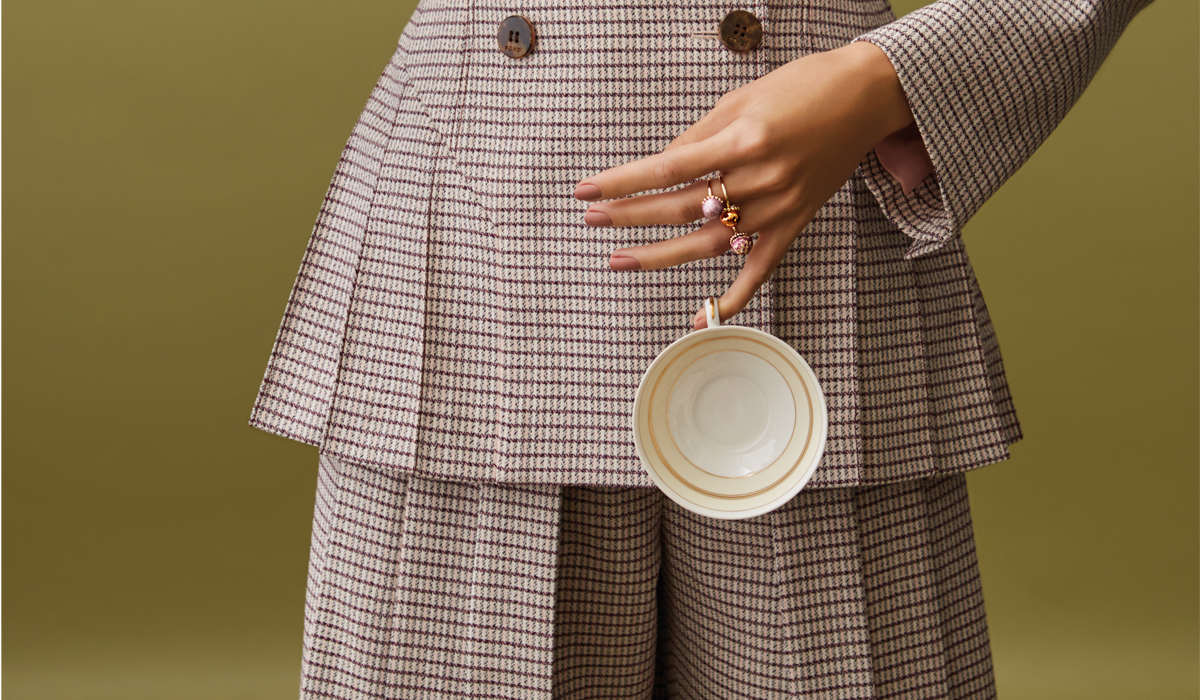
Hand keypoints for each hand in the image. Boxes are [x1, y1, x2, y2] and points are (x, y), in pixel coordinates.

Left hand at [573, 41, 914, 329]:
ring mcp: (779, 208)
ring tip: (619, 259)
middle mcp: (761, 179)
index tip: (588, 190)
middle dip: (630, 216)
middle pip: (682, 208)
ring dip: (660, 256)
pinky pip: (760, 270)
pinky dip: (732, 298)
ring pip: (710, 244)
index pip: (668, 169)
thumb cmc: (802, 87)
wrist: (865, 97)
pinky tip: (700, 317)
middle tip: (592, 219)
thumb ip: (697, 138)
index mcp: (743, 140)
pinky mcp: (795, 225)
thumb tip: (658, 169)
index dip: (623, 182)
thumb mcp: (739, 99)